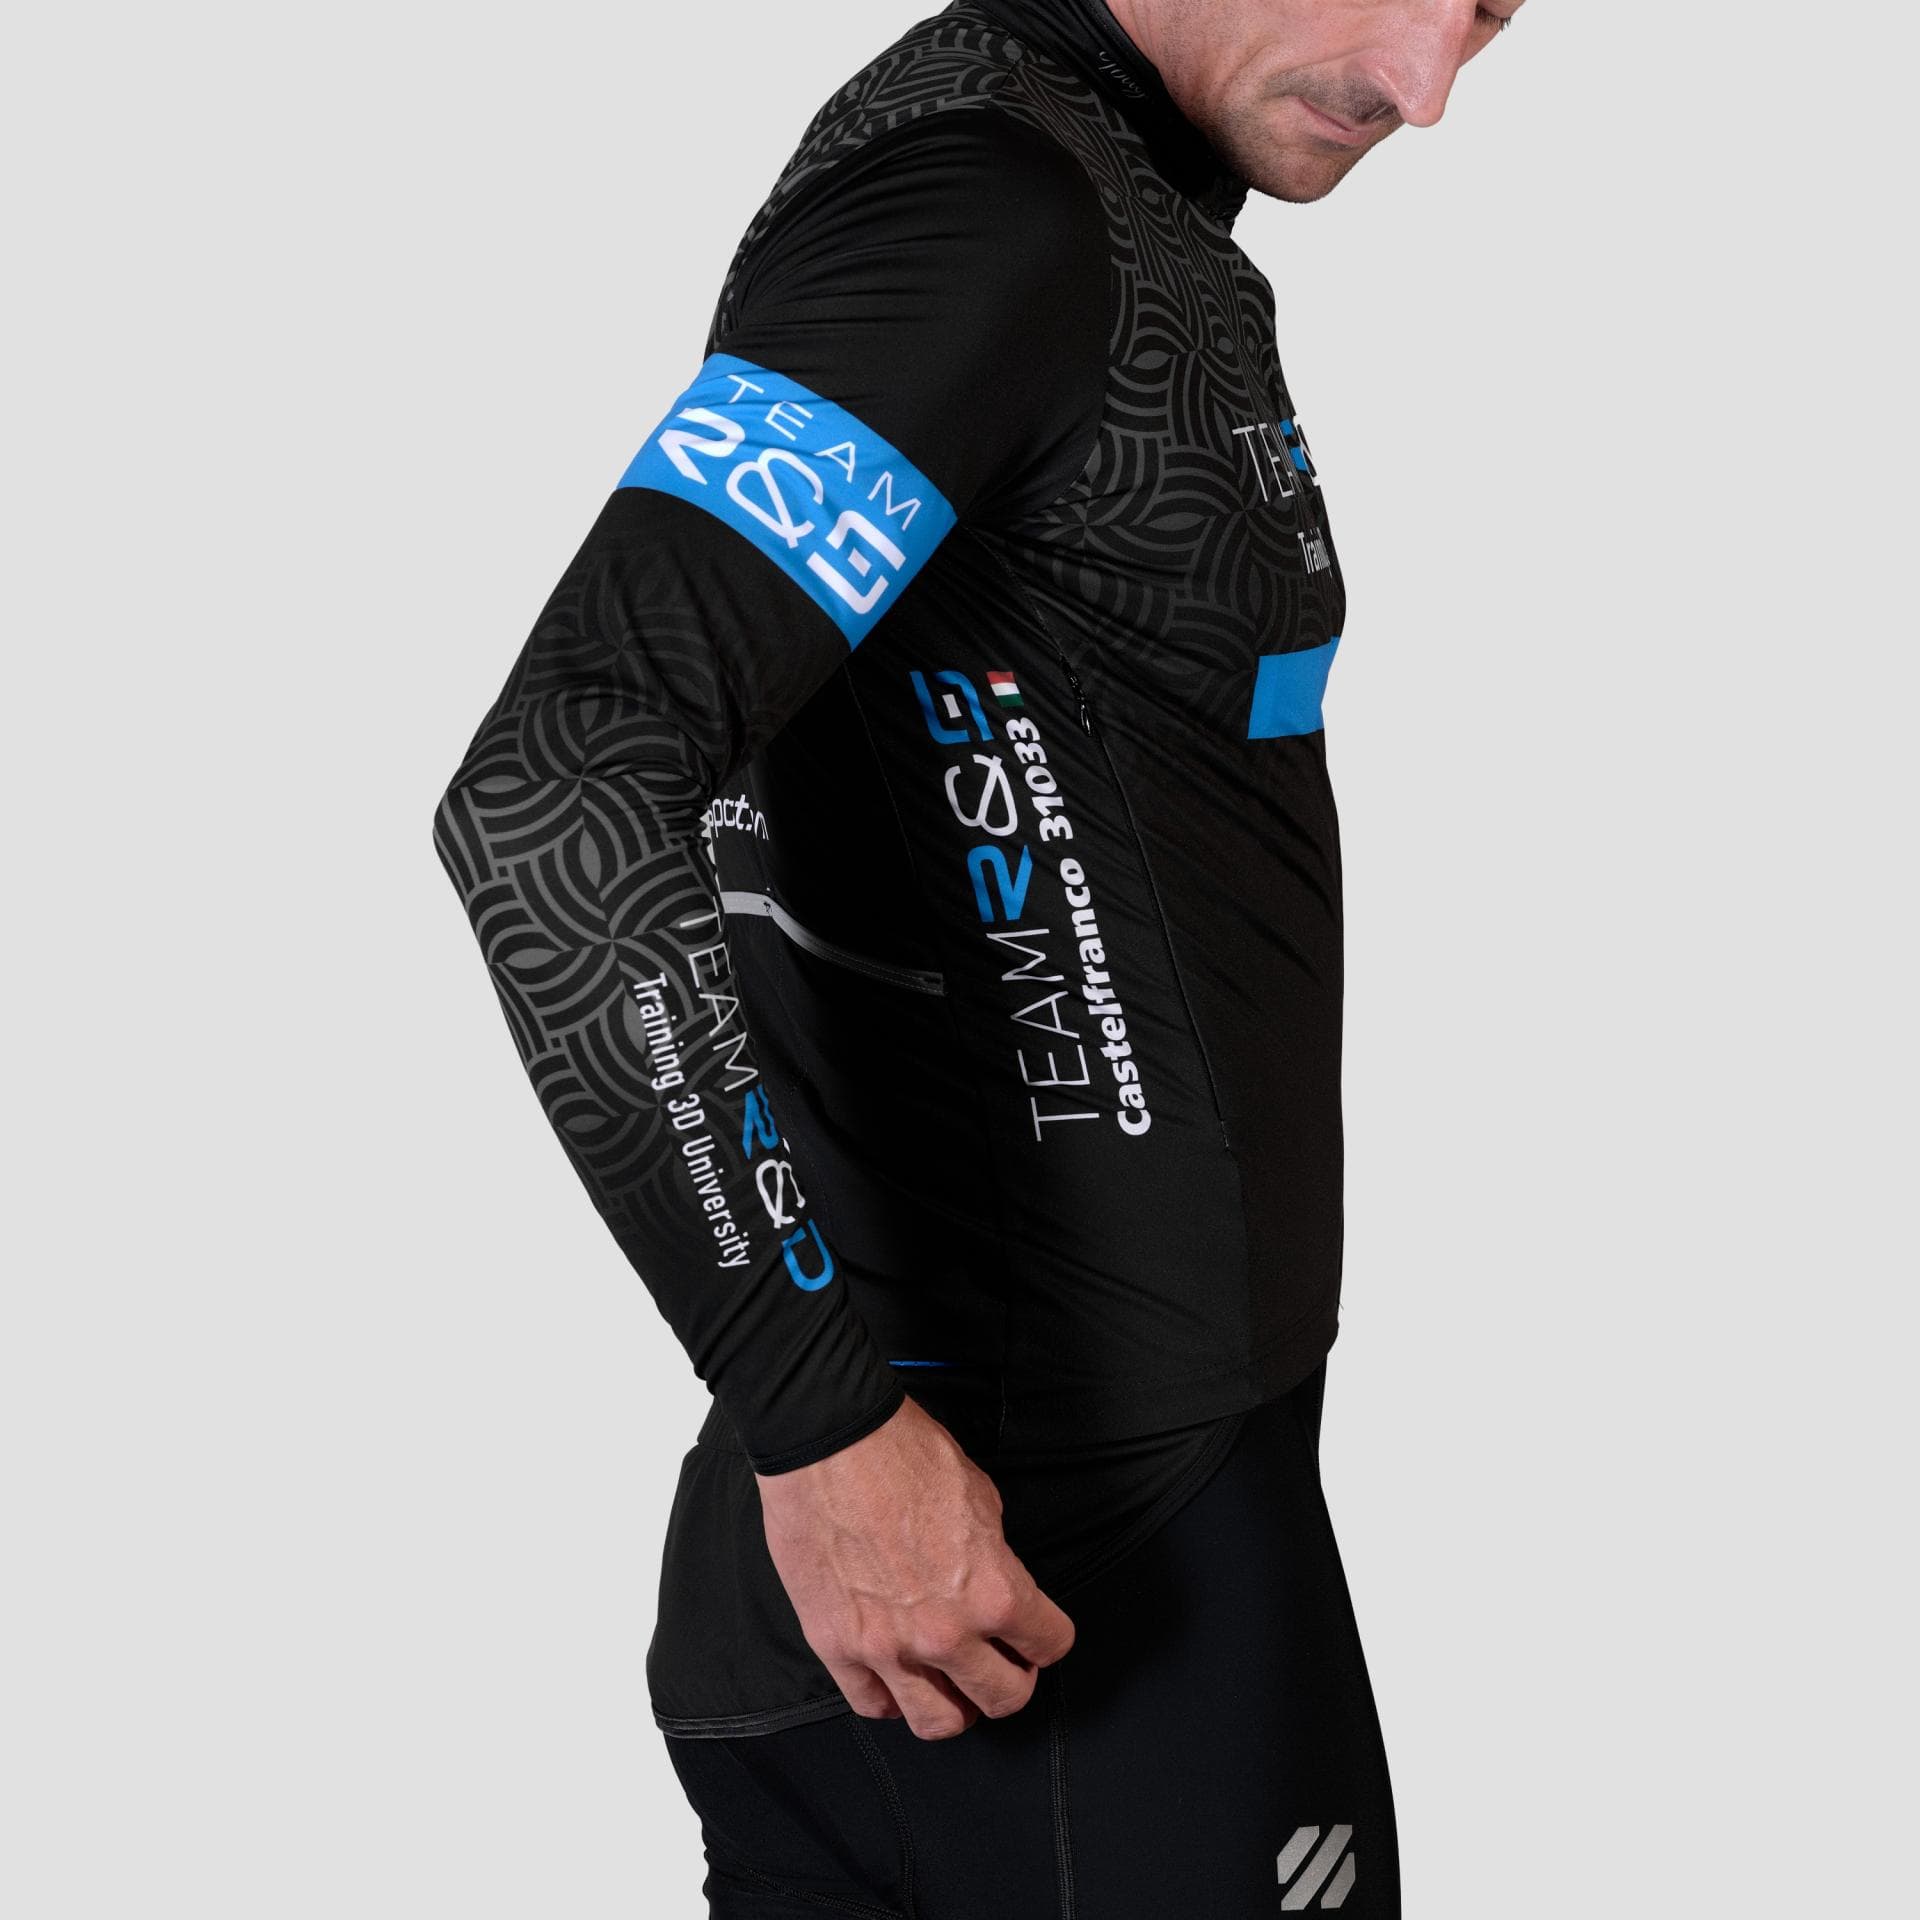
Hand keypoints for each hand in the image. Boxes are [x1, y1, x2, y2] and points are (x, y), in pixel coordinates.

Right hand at [755, 1395, 1075, 1738]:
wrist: (828, 1440)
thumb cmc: (902, 1453)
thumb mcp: (980, 1496)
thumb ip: (992, 1553)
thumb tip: (990, 1575)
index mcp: (993, 1591)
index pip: (1049, 1644)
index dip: (1047, 1636)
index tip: (1037, 1632)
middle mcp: (946, 1633)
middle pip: (1004, 1698)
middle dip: (1012, 1680)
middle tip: (1002, 1662)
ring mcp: (888, 1647)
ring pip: (940, 1723)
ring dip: (955, 1705)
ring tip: (951, 1684)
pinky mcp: (837, 1647)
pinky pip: (874, 1705)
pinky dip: (892, 1698)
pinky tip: (898, 1678)